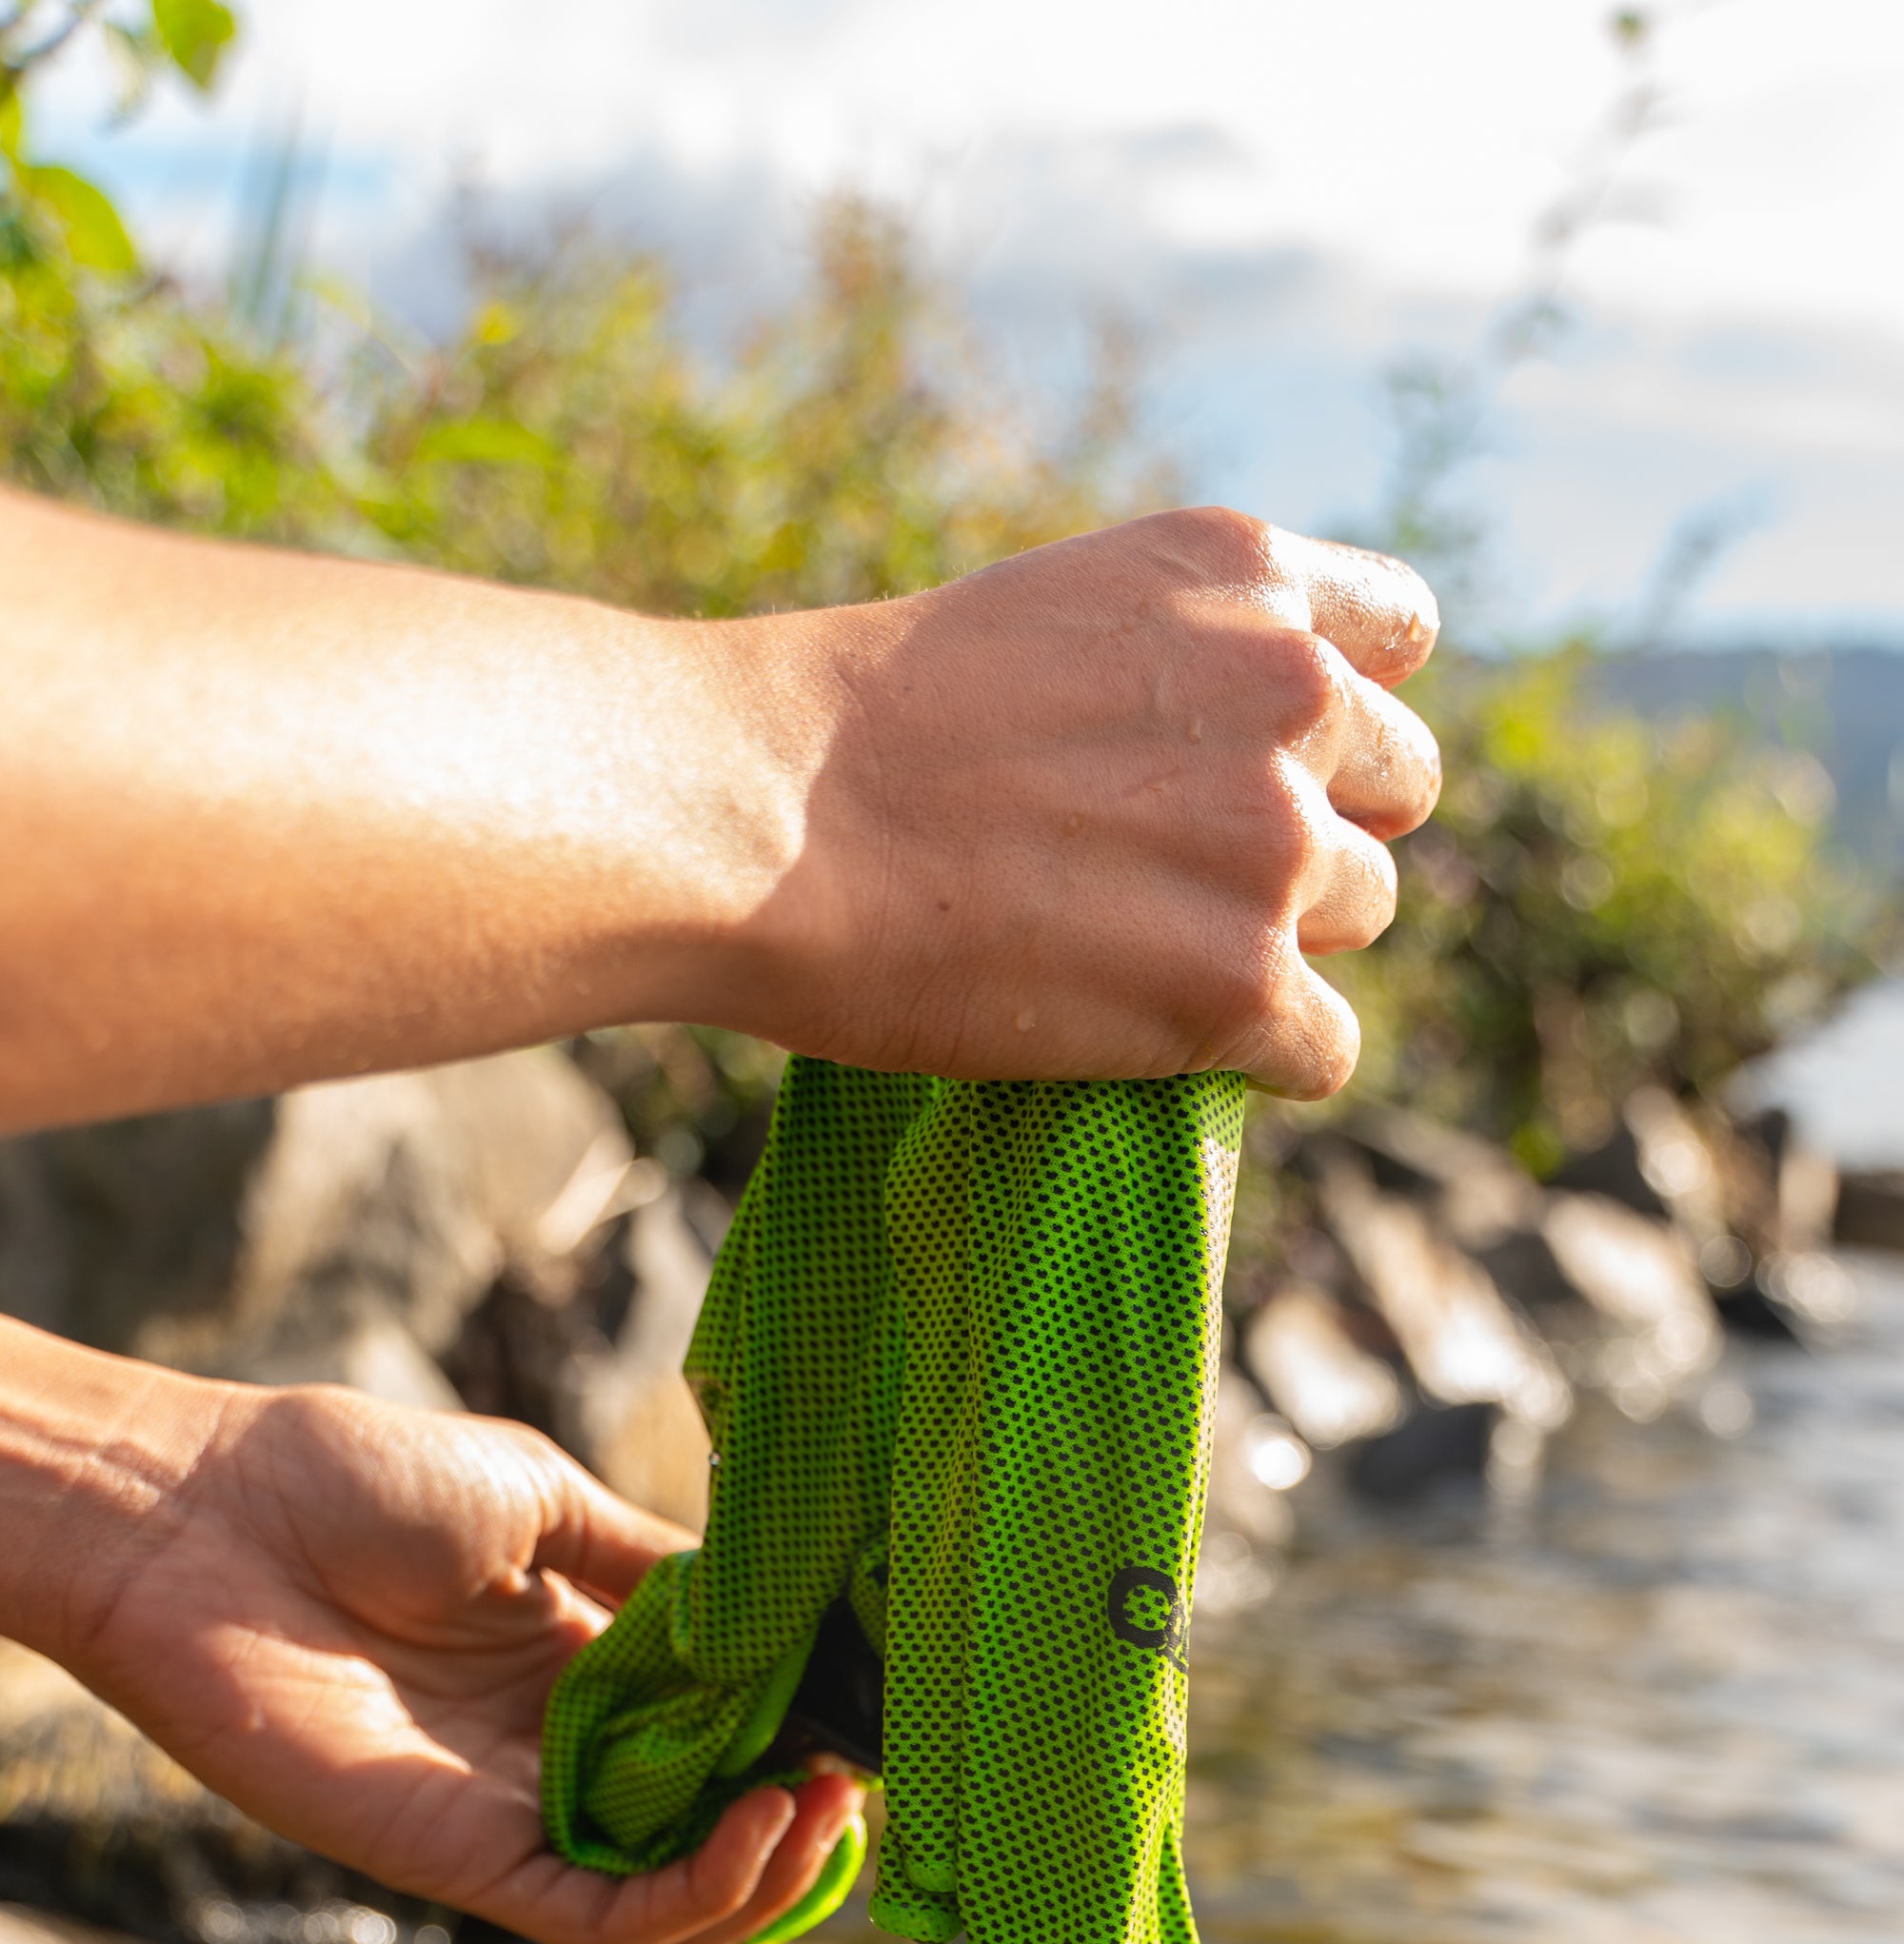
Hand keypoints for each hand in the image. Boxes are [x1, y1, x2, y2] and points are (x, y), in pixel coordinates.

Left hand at [45, 1363, 863, 1943]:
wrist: (203, 1513)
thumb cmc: (350, 1477)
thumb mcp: (541, 1496)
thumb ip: (655, 1564)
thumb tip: (781, 1605)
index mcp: (579, 1663)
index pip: (721, 1734)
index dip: (801, 1735)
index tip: (871, 1707)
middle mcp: (557, 1754)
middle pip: (712, 1831)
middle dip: (807, 1819)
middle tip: (864, 1773)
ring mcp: (516, 1815)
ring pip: (675, 1901)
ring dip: (770, 1871)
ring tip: (824, 1804)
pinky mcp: (466, 1863)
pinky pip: (605, 1917)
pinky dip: (697, 1893)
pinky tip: (757, 1821)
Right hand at [741, 506, 1440, 1094]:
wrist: (764, 817)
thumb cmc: (853, 726)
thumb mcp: (1048, 617)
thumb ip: (1170, 667)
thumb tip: (1224, 772)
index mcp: (1242, 575)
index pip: (1399, 636)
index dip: (1341, 713)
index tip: (1264, 760)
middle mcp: (1294, 690)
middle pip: (1398, 789)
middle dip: (1314, 830)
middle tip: (1183, 875)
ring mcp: (1279, 841)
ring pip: (1362, 915)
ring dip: (1277, 941)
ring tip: (1142, 952)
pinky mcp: (1243, 983)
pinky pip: (1327, 1050)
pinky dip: (1261, 1060)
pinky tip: (1165, 1044)